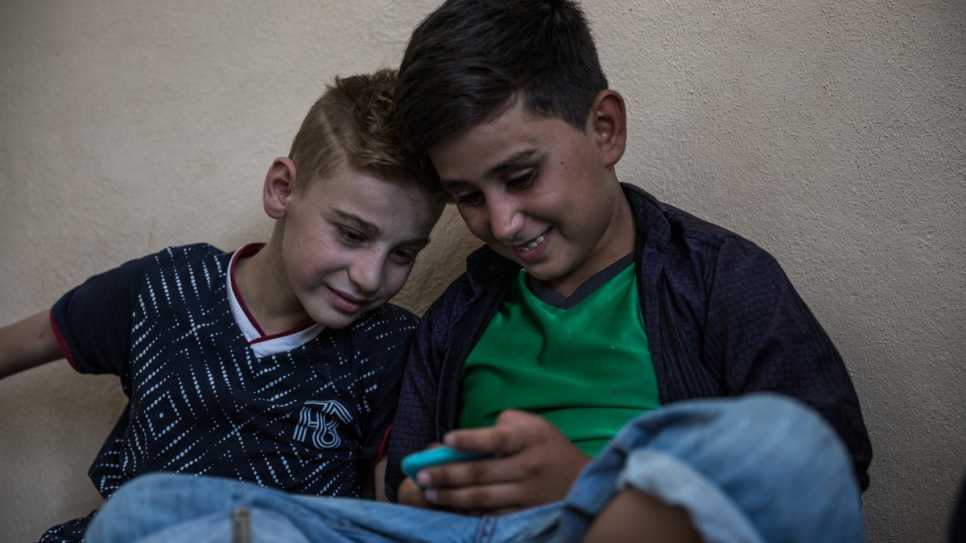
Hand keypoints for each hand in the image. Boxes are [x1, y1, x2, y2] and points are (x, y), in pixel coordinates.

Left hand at [415, 409, 590, 514]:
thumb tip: (474, 434)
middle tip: (421, 475)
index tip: (448, 439)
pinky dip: (469, 511)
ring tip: (429, 491)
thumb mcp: (536, 425)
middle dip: (448, 474)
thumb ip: (507, 422)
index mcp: (530, 439)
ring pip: (483, 497)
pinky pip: (492, 514)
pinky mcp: (525, 513)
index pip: (498, 438)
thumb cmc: (550, 448)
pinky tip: (451, 506)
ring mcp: (527, 493)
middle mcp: (529, 467)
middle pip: (482, 472)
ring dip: (452, 495)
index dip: (472, 439)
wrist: (584, 482)